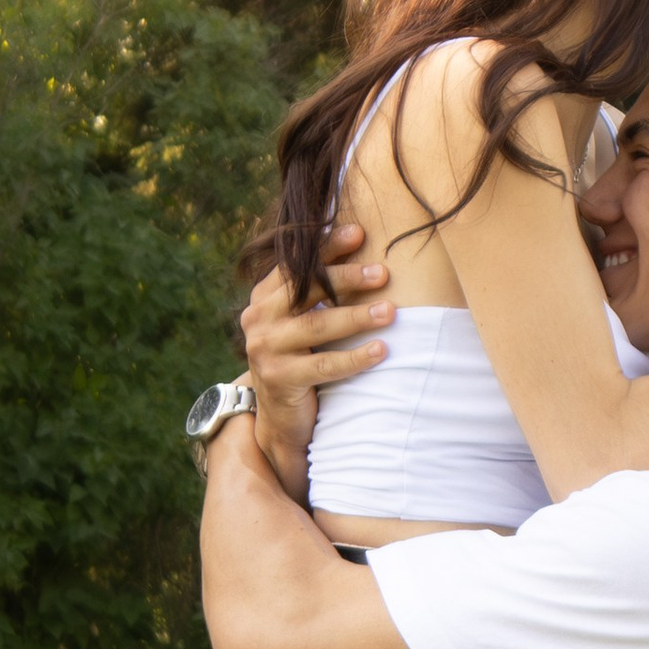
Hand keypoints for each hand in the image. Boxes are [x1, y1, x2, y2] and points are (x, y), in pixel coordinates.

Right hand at [240, 216, 394, 491]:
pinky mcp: (279, 379)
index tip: (359, 233)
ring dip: (356, 317)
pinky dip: (355, 358)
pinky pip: (323, 365)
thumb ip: (315, 290)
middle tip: (382, 273)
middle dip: (346, 278)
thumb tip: (360, 244)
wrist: (280, 415)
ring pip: (317, 326)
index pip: (296, 265)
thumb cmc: (301, 357)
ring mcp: (265, 349)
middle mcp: (258, 319)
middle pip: (306, 290)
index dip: (326, 247)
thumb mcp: (301, 320)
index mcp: (264, 298)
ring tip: (390, 311)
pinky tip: (381, 350)